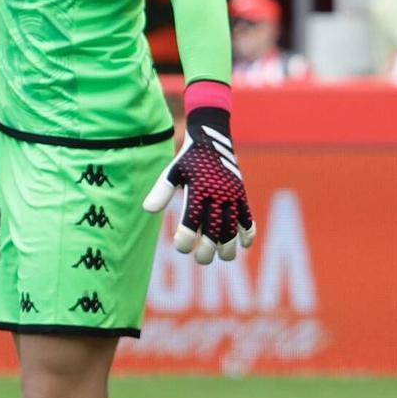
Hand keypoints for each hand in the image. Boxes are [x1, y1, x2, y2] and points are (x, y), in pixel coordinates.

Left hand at [143, 104, 254, 263]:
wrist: (213, 137)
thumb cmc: (188, 158)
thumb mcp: (173, 171)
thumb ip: (162, 190)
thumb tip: (148, 210)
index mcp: (198, 190)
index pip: (192, 221)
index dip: (186, 239)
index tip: (181, 247)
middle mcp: (217, 194)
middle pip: (214, 230)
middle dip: (208, 249)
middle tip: (200, 259)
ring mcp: (232, 195)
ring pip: (233, 228)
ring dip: (229, 246)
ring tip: (223, 257)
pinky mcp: (241, 195)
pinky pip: (248, 217)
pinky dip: (248, 231)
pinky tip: (244, 245)